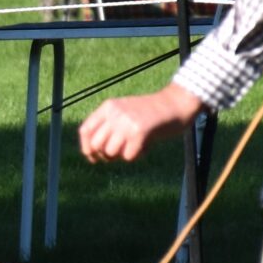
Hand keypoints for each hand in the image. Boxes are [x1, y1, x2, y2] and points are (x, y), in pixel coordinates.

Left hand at [78, 82, 202, 163]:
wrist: (176, 104)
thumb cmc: (151, 113)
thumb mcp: (125, 112)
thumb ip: (109, 127)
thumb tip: (93, 154)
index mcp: (108, 106)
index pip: (85, 130)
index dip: (87, 148)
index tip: (95, 158)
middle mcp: (115, 113)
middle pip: (96, 145)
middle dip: (106, 155)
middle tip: (120, 153)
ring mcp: (126, 122)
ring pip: (111, 153)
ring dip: (123, 155)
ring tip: (136, 145)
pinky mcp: (139, 132)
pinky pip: (128, 156)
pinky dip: (137, 155)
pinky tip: (147, 145)